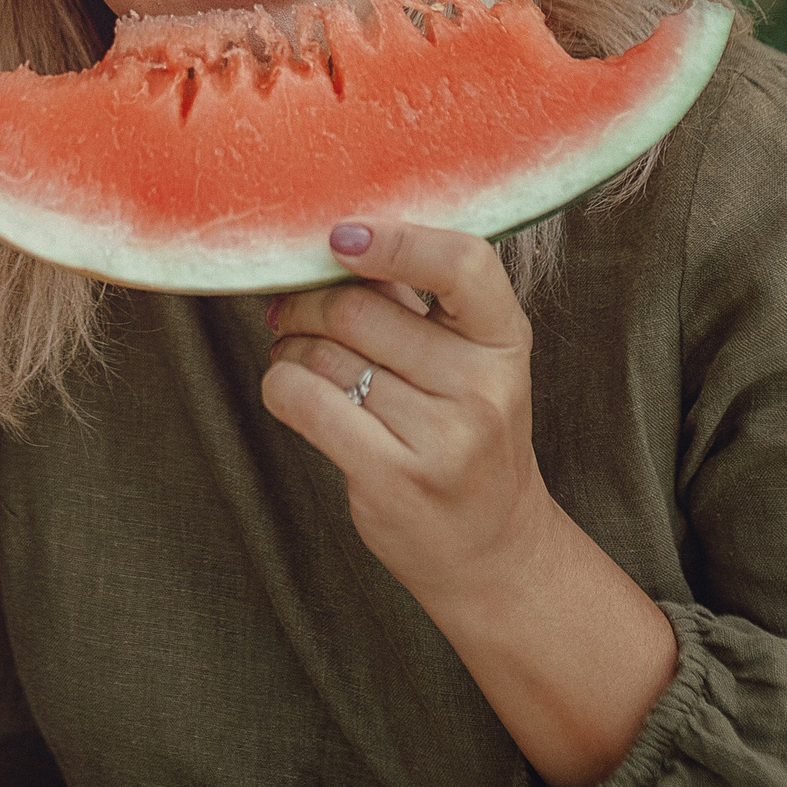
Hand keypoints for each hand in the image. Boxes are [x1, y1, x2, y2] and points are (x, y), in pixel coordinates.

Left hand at [262, 220, 548, 610]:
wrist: (492, 549)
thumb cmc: (467, 436)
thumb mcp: (470, 363)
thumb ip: (418, 304)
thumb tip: (334, 242)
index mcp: (506, 341)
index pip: (462, 262)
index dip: (393, 240)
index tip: (340, 237)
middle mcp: (481, 387)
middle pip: (359, 308)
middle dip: (305, 302)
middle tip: (290, 309)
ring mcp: (441, 437)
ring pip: (322, 354)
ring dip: (289, 346)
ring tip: (296, 355)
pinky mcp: (392, 478)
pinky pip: (303, 401)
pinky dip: (280, 385)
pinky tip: (290, 391)